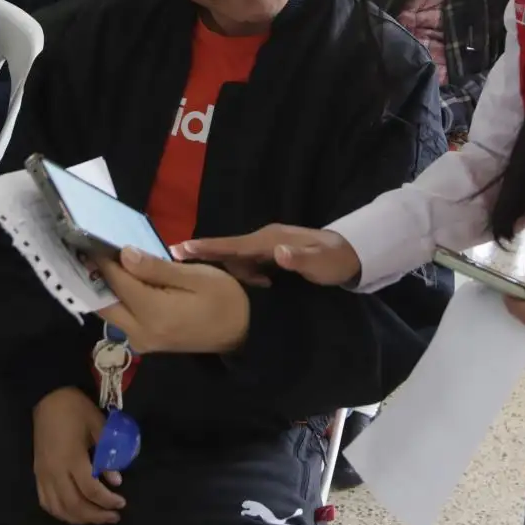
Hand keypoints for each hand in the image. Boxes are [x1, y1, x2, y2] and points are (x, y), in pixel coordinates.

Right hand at [32, 388, 124, 524]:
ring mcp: (43, 475)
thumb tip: (116, 480)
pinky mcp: (37, 474)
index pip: (91, 489)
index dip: (107, 500)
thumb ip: (107, 454)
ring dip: (79, 518)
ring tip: (97, 518)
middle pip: (75, 505)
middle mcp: (55, 471)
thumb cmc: (76, 409)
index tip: (121, 503)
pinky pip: (46, 502)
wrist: (48, 398)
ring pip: (59, 508)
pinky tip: (74, 513)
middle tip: (113, 516)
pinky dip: (61, 513)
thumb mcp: (98, 425)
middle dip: (96, 515)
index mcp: (72, 458)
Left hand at [93, 248, 251, 354]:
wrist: (241, 334)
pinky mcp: (144, 342)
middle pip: (103, 301)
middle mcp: (139, 332)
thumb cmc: (224, 300)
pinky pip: (120, 318)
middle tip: (87, 247)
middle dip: (93, 274)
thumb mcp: (196, 277)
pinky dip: (115, 297)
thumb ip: (157, 268)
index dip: (102, 258)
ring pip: (109, 311)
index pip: (117, 281)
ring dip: (102, 286)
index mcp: (153, 313)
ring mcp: (141, 341)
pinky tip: (118, 278)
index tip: (90, 237)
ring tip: (99, 258)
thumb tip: (124, 254)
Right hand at [176, 225, 360, 287]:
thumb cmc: (335, 260)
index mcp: (271, 240)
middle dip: (205, 255)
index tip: (181, 248)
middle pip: (229, 250)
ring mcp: (268, 247)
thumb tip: (278, 253)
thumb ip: (300, 258)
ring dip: (229, 270)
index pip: (233, 245)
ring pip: (238, 259)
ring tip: (225, 281)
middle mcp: (265, 240)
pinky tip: (248, 284)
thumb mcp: (321, 263)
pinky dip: (241, 273)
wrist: (352, 254)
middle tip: (173, 261)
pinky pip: (248, 264)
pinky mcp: (272, 256)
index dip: (207, 248)